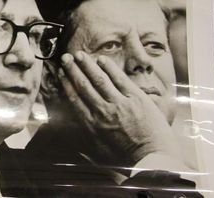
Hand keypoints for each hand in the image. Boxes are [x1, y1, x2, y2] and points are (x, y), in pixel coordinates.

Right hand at [59, 51, 179, 166]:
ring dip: (88, 65)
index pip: (74, 99)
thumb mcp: (98, 152)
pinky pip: (120, 79)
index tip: (60, 73)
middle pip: (84, 86)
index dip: (66, 83)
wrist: (152, 159)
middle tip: (66, 57)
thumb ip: (83, 138)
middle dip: (73, 70)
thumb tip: (69, 128)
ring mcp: (120, 104)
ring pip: (99, 80)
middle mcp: (103, 112)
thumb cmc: (126, 159)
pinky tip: (102, 60)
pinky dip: (110, 68)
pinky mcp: (136, 99)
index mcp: (92, 125)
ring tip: (79, 54)